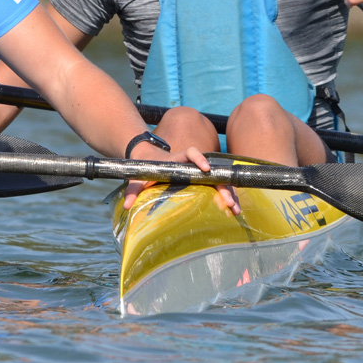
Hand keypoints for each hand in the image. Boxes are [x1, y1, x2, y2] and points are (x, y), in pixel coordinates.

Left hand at [122, 143, 239, 215]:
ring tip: (235, 210)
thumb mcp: (137, 178)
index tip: (205, 168)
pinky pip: (218, 187)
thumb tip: (126, 206)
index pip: (191, 152)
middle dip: (222, 185)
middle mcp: (192, 164)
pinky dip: (226, 198)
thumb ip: (132, 190)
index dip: (199, 158)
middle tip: (229, 201)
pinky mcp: (203, 182)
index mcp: (178, 159)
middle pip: (212, 171)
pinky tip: (233, 210)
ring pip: (219, 180)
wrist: (149, 160)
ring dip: (229, 194)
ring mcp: (200, 173)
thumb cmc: (145, 168)